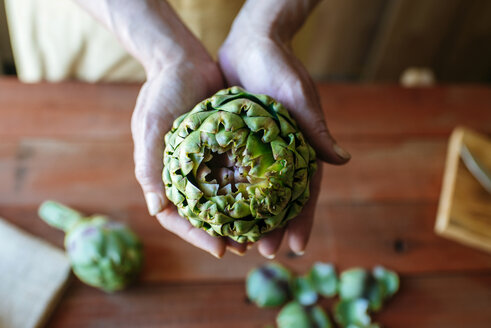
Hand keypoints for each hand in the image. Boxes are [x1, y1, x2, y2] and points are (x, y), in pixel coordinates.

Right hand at [132, 52, 252, 257]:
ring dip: (236, 217)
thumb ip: (149, 167)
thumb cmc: (162, 92)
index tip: (219, 249)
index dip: (196, 235)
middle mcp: (184, 174)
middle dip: (221, 233)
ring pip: (222, 199)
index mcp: (162, 175)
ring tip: (257, 233)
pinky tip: (264, 201)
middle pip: (202, 214)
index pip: (177, 217)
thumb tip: (156, 210)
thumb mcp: (150, 128)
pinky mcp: (223, 148)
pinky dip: (247, 190)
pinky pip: (236, 175)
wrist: (183, 60)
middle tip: (244, 248)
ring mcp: (205, 162)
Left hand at [218, 15, 350, 258]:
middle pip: (279, 198)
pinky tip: (221, 212)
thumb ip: (317, 128)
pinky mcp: (235, 140)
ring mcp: (257, 148)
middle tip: (265, 252)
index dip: (302, 219)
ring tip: (241, 242)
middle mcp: (281, 152)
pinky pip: (232, 171)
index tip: (297, 247)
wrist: (249, 41)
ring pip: (254, 191)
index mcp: (301, 147)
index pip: (305, 191)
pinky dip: (229, 193)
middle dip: (275, 226)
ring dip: (250, 217)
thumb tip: (343, 161)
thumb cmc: (278, 66)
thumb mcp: (298, 96)